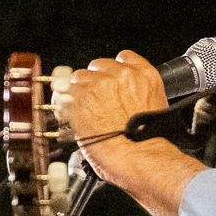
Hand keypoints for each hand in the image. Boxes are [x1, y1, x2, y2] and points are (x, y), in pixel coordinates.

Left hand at [68, 51, 203, 215]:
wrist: (141, 157)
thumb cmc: (149, 143)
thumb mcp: (152, 108)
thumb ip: (134, 94)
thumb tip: (118, 99)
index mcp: (145, 75)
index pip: (123, 58)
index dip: (112, 72)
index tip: (109, 82)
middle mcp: (122, 75)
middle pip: (97, 67)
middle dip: (94, 83)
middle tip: (95, 103)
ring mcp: (100, 84)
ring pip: (78, 78)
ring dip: (78, 93)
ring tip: (82, 113)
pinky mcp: (81, 98)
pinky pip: (63, 95)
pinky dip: (63, 106)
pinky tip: (69, 118)